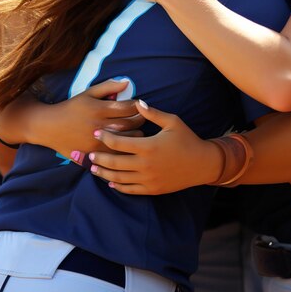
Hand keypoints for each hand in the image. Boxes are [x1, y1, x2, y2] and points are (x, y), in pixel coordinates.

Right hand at [0, 79, 144, 159]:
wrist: (49, 127)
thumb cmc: (71, 107)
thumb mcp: (88, 93)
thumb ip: (108, 86)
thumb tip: (127, 82)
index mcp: (100, 109)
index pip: (129, 107)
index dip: (138, 106)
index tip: (139, 105)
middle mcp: (100, 126)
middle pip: (131, 124)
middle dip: (140, 119)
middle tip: (143, 117)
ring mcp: (97, 142)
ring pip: (126, 140)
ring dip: (136, 135)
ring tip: (137, 131)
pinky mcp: (93, 154)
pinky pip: (116, 153)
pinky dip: (125, 149)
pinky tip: (127, 145)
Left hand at [86, 101, 221, 194]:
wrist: (201, 163)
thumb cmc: (187, 139)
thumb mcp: (173, 121)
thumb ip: (153, 113)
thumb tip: (137, 102)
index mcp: (149, 146)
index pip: (119, 143)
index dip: (105, 138)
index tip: (96, 133)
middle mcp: (145, 164)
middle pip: (114, 163)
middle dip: (99, 158)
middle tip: (89, 154)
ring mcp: (148, 179)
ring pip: (119, 178)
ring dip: (104, 174)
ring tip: (94, 168)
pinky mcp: (151, 189)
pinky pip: (129, 189)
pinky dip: (118, 186)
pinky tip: (111, 181)